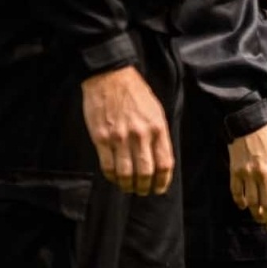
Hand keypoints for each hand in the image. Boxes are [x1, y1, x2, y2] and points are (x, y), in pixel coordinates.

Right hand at [81, 65, 173, 195]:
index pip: (164, 163)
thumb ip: (159, 134)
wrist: (111, 76)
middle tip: (143, 191)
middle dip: (145, 187)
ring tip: (128, 188)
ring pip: (126, 173)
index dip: (163, 181)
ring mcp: (120, 137)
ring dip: (128, 186)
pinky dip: (112, 176)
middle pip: (146, 172)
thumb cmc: (135, 93)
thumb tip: (160, 159)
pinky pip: (108, 166)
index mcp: (158, 127)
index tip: (160, 188)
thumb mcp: (156, 110)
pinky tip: (115, 177)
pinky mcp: (102, 138)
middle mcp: (141, 134)